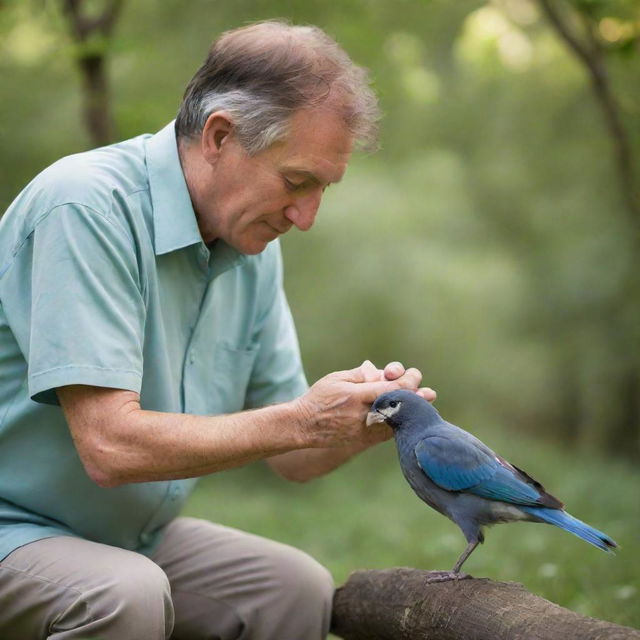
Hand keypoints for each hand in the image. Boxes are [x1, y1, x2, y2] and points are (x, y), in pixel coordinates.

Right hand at [293, 360, 435, 448]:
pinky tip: (406, 417)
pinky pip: (389, 433)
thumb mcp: (338, 378)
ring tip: (424, 403)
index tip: (413, 375)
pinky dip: (399, 423)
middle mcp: (365, 414)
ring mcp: (366, 430)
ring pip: (399, 422)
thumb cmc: (319, 398)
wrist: (303, 426)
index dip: (409, 380)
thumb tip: (382, 372)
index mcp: (358, 396)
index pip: (394, 388)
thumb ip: (362, 374)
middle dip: (417, 396)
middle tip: (428, 392)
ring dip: (412, 412)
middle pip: (401, 405)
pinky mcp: (365, 441)